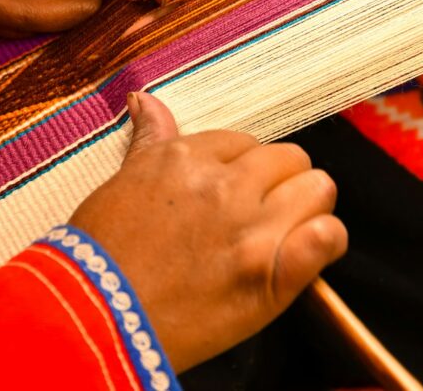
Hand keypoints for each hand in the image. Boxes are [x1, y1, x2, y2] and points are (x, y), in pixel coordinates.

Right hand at [70, 93, 347, 371]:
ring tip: (288, 230)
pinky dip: (326, 242)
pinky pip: (328, 236)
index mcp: (188, 158)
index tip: (234, 192)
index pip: (245, 143)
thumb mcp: (123, 184)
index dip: (244, 168)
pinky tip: (309, 253)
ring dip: (309, 207)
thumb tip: (146, 101)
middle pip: (290, 159)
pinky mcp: (271, 275)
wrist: (93, 321)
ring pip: (318, 188)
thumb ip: (150, 141)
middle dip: (281, 183)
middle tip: (263, 212)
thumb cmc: (99, 256)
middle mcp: (224, 186)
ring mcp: (251, 230)